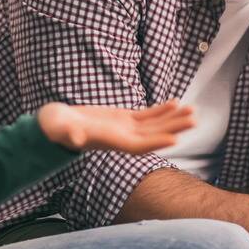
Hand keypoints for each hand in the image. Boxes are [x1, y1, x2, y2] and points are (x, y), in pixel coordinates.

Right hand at [37, 100, 194, 153]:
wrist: (55, 125)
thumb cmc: (57, 128)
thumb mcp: (62, 129)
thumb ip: (70, 133)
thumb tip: (76, 138)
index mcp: (111, 142)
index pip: (138, 146)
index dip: (156, 142)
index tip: (175, 138)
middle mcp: (122, 138)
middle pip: (153, 136)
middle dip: (174, 128)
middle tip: (194, 119)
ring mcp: (124, 128)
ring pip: (154, 125)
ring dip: (173, 119)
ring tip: (192, 110)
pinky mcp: (123, 118)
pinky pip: (146, 116)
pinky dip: (161, 110)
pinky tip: (175, 103)